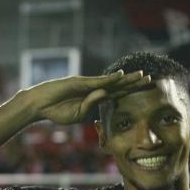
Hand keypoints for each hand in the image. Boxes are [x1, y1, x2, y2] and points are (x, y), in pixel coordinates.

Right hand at [22, 70, 150, 124]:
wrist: (39, 105)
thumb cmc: (56, 111)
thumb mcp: (78, 114)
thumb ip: (91, 106)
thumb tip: (106, 96)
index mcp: (94, 98)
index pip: (116, 94)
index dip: (130, 92)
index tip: (143, 90)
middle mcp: (93, 89)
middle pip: (118, 85)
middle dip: (134, 83)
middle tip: (150, 79)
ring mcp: (87, 85)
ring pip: (111, 81)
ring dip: (126, 78)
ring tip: (141, 75)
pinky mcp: (79, 82)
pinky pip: (97, 82)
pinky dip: (109, 79)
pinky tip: (121, 76)